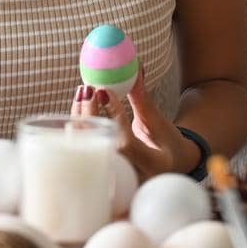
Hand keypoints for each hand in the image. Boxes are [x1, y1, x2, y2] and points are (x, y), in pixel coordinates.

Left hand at [71, 69, 199, 179]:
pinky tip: (78, 109)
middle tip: (87, 89)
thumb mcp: (158, 121)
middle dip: (89, 117)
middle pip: (101, 148)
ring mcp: (117, 179)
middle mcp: (132, 176)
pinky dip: (79, 129)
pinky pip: (85, 151)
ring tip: (81, 93)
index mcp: (153, 165)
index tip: (104, 91)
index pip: (126, 142)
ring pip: (88, 151)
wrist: (168, 165)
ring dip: (80, 120)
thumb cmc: (167, 143)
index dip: (113, 115)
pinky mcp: (103, 173)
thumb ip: (142, 99)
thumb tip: (134, 68)